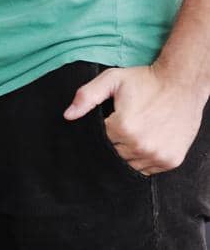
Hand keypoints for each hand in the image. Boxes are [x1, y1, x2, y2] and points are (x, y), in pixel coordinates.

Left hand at [63, 62, 205, 174]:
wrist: (182, 83)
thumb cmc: (145, 80)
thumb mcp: (112, 80)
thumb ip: (87, 96)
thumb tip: (68, 116)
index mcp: (123, 127)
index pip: (100, 141)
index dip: (104, 131)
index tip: (112, 120)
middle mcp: (140, 145)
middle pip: (114, 155)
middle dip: (115, 143)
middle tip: (126, 126)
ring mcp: (157, 155)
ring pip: (130, 165)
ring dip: (129, 153)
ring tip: (137, 133)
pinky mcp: (170, 160)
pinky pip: (148, 169)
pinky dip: (144, 159)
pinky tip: (148, 142)